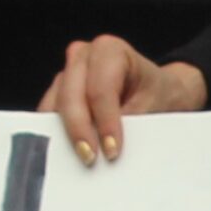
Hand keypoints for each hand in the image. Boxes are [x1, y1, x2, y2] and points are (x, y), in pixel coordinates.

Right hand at [36, 35, 207, 165]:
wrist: (160, 93)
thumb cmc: (157, 96)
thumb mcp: (152, 108)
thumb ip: (130, 125)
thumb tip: (108, 150)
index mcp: (110, 50)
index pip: (100, 89)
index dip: (104, 122)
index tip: (111, 151)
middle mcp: (83, 56)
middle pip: (71, 95)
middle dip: (79, 129)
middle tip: (90, 158)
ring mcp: (68, 72)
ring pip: (56, 104)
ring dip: (64, 133)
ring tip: (79, 159)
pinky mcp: (59, 92)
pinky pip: (50, 113)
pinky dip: (58, 133)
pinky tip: (67, 152)